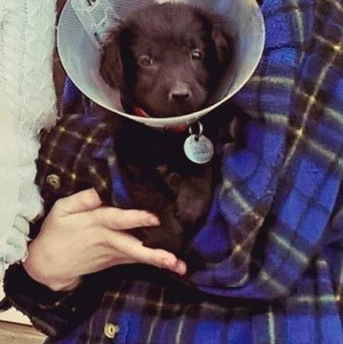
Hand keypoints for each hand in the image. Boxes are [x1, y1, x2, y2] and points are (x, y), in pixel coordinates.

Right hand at [23, 188, 186, 291]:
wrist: (48, 264)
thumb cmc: (55, 231)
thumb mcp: (61, 209)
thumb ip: (81, 199)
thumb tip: (99, 190)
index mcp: (95, 223)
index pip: (118, 220)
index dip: (136, 218)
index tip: (154, 217)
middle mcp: (107, 240)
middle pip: (133, 247)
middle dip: (153, 253)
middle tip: (173, 259)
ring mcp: (112, 254)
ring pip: (138, 257)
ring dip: (159, 261)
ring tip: (180, 266)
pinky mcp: (115, 261)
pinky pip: (136, 259)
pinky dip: (153, 261)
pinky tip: (171, 264)